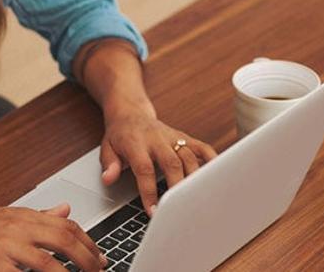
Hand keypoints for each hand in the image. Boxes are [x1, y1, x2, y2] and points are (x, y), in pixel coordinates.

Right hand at [0, 204, 106, 271]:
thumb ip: (41, 215)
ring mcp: (5, 248)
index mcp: (25, 217)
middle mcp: (18, 229)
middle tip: (98, 271)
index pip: (66, 225)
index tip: (100, 257)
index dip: (89, 242)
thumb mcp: (10, 215)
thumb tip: (67, 209)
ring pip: (46, 263)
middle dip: (86, 259)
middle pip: (63, 241)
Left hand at [99, 109, 218, 216]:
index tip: (153, 211)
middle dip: (177, 187)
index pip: (144, 168)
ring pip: (189, 156)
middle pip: (172, 163)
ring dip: (194, 179)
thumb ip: (109, 164)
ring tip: (197, 200)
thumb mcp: (106, 148)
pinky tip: (216, 176)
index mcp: (136, 143)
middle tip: (178, 210)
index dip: (149, 191)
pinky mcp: (184, 137)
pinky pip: (202, 147)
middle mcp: (157, 139)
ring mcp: (173, 137)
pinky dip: (211, 160)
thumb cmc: (120, 135)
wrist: (131, 112)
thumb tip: (109, 178)